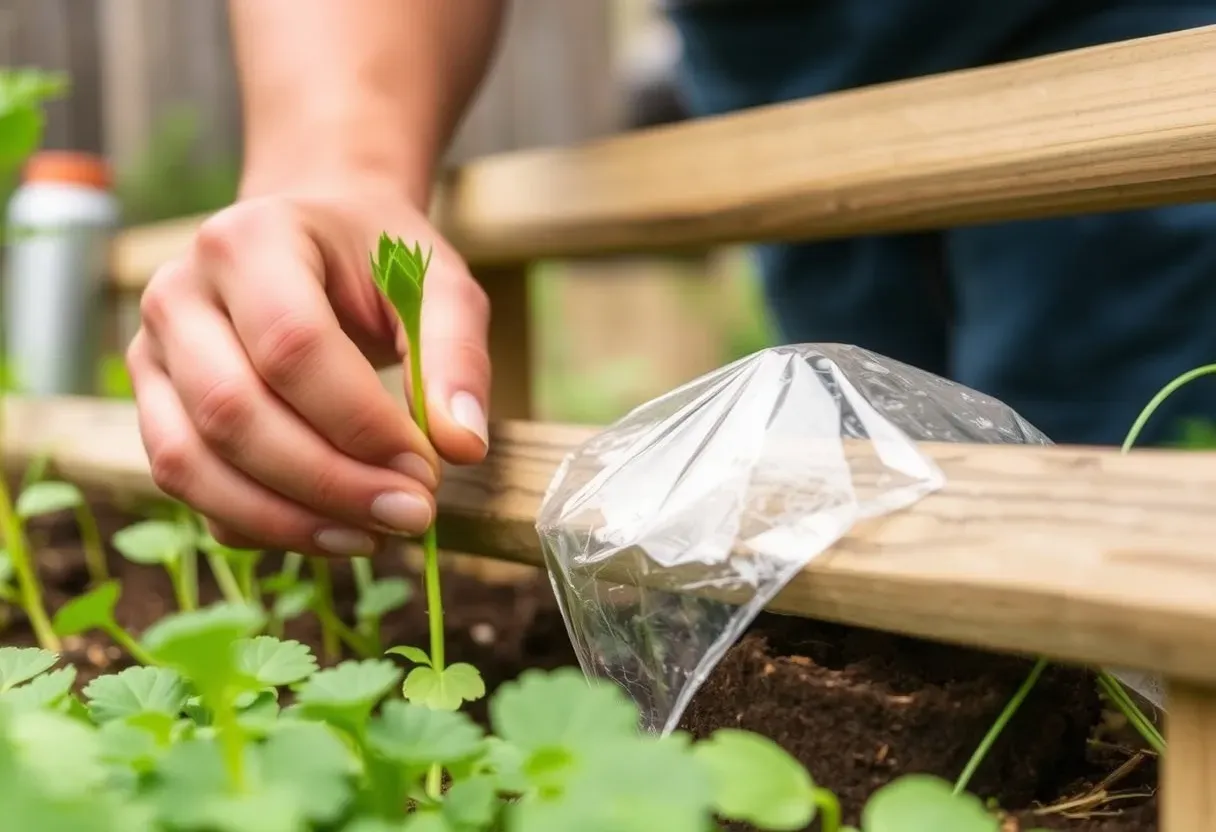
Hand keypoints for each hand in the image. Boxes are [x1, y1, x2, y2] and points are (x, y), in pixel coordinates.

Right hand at [127, 187, 491, 557]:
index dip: (360, 423)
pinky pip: (188, 486)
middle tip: (411, 514)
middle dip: (329, 482)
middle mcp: (180, 294)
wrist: (312, 241)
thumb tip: (462, 446)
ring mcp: (151, 353)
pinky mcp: (151, 406)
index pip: (293, 346)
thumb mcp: (438, 282)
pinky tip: (330, 530)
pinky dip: (258, 526)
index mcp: (250, 241)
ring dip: (288, 520)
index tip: (428, 468)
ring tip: (373, 537)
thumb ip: (456, 356)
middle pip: (233, 411)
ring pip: (191, 462)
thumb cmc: (378, 262)